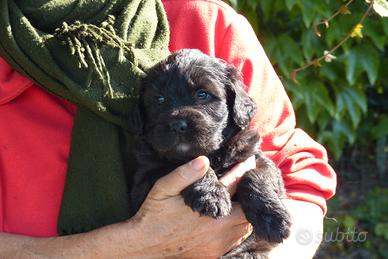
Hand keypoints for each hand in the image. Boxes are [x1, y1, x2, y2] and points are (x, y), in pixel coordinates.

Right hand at [128, 156, 254, 257]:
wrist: (144, 246)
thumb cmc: (154, 215)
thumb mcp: (164, 189)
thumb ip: (184, 174)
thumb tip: (204, 160)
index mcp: (209, 209)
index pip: (235, 185)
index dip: (243, 170)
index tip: (249, 160)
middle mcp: (218, 229)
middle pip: (247, 210)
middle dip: (247, 196)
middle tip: (243, 183)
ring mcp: (218, 244)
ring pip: (245, 227)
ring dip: (244, 213)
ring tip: (237, 200)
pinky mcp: (213, 254)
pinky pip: (235, 241)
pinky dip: (236, 229)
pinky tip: (228, 220)